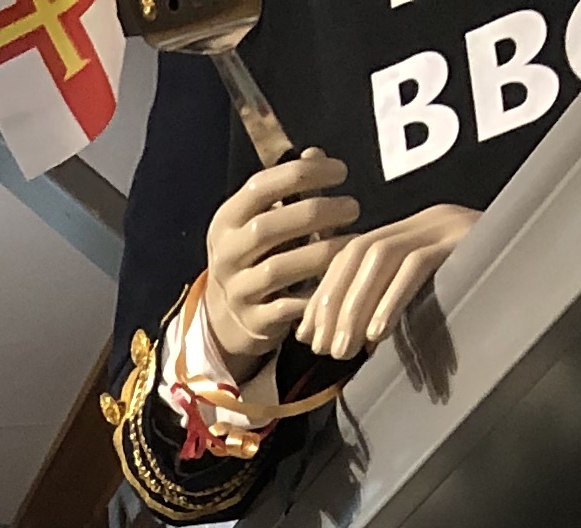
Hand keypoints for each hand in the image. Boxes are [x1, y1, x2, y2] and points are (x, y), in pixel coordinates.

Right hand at [195, 151, 359, 376]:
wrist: (229, 315)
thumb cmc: (258, 254)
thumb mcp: (263, 218)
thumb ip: (288, 187)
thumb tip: (316, 152)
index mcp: (227, 220)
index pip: (260, 187)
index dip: (303, 174)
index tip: (340, 172)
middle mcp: (226, 254)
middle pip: (269, 227)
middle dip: (318, 213)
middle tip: (353, 207)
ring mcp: (237, 290)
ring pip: (280, 268)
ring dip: (323, 252)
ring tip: (354, 240)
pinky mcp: (253, 321)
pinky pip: (289, 307)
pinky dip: (317, 293)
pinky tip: (342, 279)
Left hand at [297, 202, 479, 361]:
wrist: (549, 265)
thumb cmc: (485, 295)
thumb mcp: (428, 299)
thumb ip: (388, 307)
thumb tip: (336, 341)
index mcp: (411, 230)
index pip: (349, 253)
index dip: (323, 294)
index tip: (307, 336)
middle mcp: (427, 220)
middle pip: (358, 252)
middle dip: (334, 303)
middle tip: (324, 349)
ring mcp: (448, 225)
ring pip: (381, 256)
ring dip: (355, 306)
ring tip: (345, 350)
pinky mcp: (466, 239)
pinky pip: (417, 265)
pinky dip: (391, 301)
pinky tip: (377, 336)